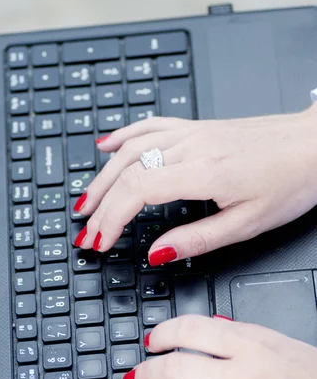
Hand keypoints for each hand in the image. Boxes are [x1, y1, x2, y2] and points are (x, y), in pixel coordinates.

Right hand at [75, 105, 316, 262]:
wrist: (314, 145)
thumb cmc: (290, 181)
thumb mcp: (247, 224)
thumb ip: (197, 240)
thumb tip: (157, 253)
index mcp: (204, 172)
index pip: (137, 191)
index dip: (111, 218)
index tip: (100, 241)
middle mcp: (193, 146)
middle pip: (126, 171)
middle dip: (100, 205)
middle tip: (86, 232)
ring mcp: (193, 132)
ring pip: (131, 148)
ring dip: (102, 176)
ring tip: (86, 201)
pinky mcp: (197, 127)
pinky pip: (150, 125)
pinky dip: (123, 136)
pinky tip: (106, 146)